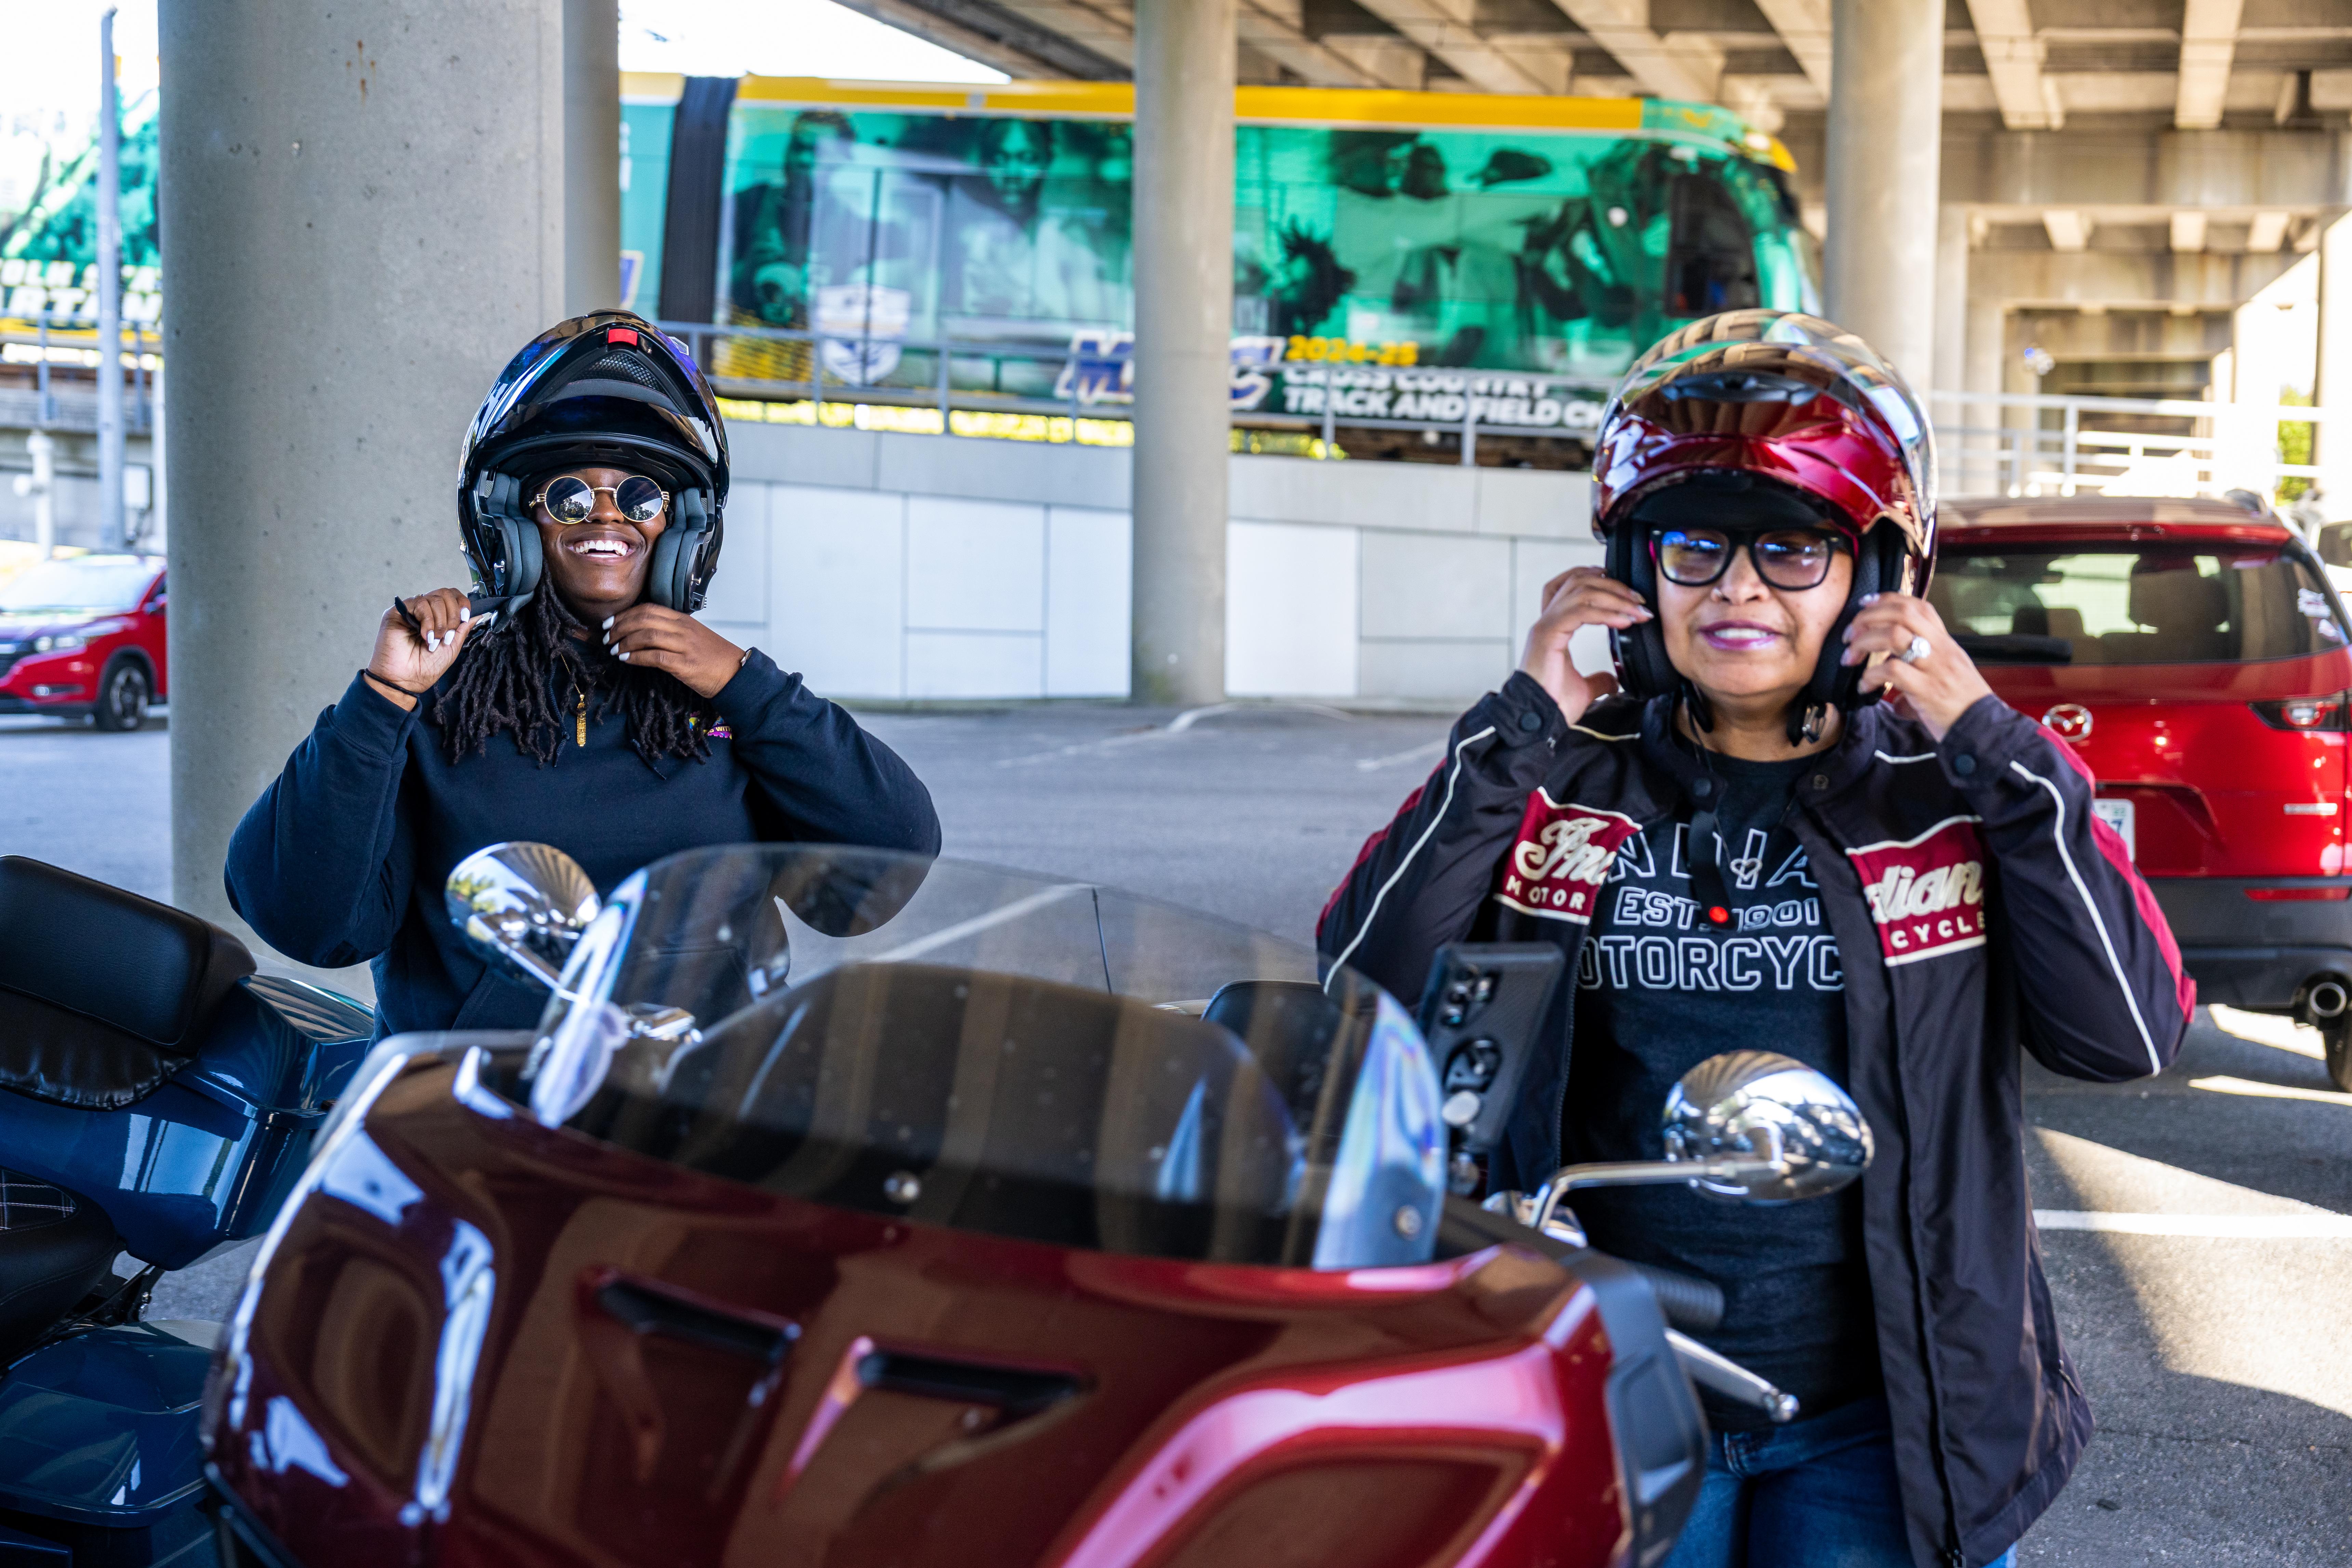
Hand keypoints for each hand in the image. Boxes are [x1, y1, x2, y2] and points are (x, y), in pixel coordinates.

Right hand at [368, 588, 477, 706]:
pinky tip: (425, 636)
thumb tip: (478, 614)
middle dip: (453, 615)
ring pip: (435, 599)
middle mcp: (424, 611)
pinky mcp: (397, 612)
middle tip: (446, 635)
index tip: (465, 617)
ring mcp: (410, 610)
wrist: (405, 681)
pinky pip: (420, 603)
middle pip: (446, 594)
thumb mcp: (451, 647)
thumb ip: (462, 629)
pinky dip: (428, 621)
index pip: (452, 596)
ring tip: (434, 640)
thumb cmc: (424, 668)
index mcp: (437, 617)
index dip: (462, 603)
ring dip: (440, 622)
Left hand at [602, 605, 745, 697]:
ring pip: (647, 636)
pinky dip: (636, 657)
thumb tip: (643, 632)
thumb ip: (671, 630)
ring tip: (614, 650)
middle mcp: (683, 629)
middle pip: (644, 620)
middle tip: (606, 637)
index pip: (649, 609)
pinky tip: (626, 660)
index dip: (625, 614)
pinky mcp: (685, 664)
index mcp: (683, 620)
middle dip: (620, 627)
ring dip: (625, 643)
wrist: (736, 673)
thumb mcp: (692, 636)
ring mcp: (684, 646)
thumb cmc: (712, 657)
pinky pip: (655, 657)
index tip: (610, 623)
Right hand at [1517, 566, 1638, 724]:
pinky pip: (1580, 612)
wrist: (1537, 719)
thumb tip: (1614, 681)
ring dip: (1615, 597)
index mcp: (1553, 628)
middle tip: (1639, 600)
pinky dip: (1605, 613)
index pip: (1570, 586)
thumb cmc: (1553, 704)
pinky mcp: (1547, 634)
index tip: (1626, 590)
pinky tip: (1624, 622)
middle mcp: (1547, 621)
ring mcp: (1546, 625)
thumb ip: (1598, 680)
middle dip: (1613, 585)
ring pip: (1581, 592)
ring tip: (1637, 611)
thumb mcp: (1584, 689)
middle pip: (1578, 581)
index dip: (1597, 580)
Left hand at [1843, 592, 1993, 740]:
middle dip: (1868, 618)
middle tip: (1849, 635)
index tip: (1864, 605)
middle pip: (1902, 613)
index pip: (1918, 606)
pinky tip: (1864, 686)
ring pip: (1894, 635)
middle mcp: (1941, 649)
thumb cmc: (1961, 703)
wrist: (1983, 728)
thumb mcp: (1945, 672)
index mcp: (1945, 642)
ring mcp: (1935, 667)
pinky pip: (1892, 671)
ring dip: (1864, 642)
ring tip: (1850, 658)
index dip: (1887, 600)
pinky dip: (1870, 676)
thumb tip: (1888, 667)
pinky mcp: (1927, 690)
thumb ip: (1920, 662)